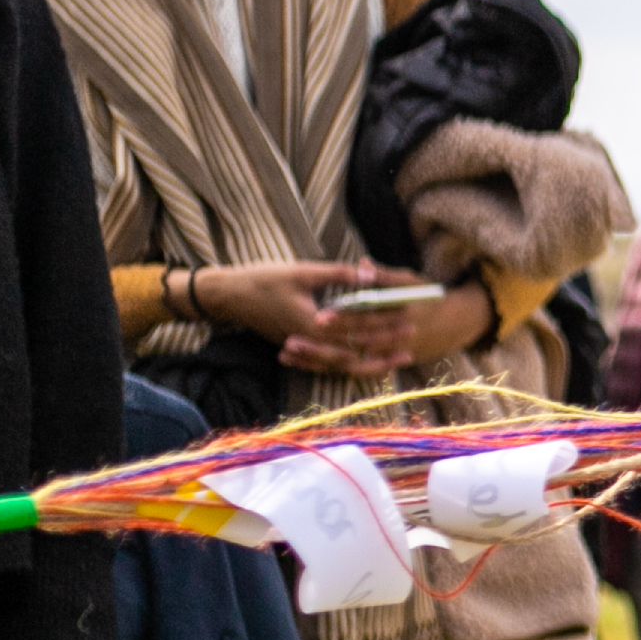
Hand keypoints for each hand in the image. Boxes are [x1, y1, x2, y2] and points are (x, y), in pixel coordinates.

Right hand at [191, 259, 418, 372]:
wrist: (229, 297)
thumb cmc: (264, 280)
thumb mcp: (303, 272)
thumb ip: (339, 274)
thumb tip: (369, 272)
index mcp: (314, 323)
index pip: (358, 327)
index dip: (385, 322)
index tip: (408, 317)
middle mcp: (310, 342)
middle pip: (356, 352)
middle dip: (385, 347)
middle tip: (412, 341)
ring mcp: (303, 349)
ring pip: (342, 365)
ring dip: (371, 363)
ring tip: (396, 361)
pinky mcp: (297, 349)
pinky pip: (326, 366)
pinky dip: (347, 367)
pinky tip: (366, 365)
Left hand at [305, 271, 487, 378]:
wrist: (456, 324)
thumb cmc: (429, 297)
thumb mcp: (411, 281)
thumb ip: (384, 276)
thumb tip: (361, 264)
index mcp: (404, 314)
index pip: (370, 318)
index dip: (344, 318)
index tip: (319, 316)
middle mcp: (401, 338)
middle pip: (358, 343)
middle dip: (325, 342)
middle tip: (295, 338)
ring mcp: (397, 354)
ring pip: (355, 361)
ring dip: (321, 358)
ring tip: (293, 352)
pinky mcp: (392, 364)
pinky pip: (359, 369)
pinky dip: (332, 367)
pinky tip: (308, 363)